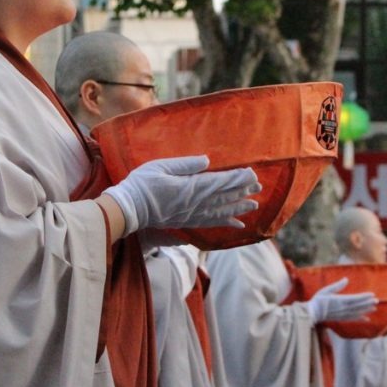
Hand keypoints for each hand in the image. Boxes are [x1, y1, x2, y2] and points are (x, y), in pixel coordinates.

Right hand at [104, 156, 260, 234]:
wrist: (128, 209)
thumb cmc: (141, 184)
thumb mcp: (160, 166)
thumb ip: (185, 164)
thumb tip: (207, 161)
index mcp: (189, 187)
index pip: (219, 182)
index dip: (236, 179)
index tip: (251, 174)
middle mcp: (194, 203)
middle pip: (223, 197)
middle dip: (242, 191)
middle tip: (258, 187)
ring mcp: (191, 215)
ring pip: (220, 211)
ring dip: (238, 207)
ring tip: (254, 204)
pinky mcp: (187, 222)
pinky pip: (211, 223)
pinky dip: (226, 223)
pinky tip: (238, 224)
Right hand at [306, 278, 377, 323]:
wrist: (313, 313)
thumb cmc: (318, 300)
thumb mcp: (326, 290)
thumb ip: (337, 286)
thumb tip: (346, 279)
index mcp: (340, 300)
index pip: (355, 298)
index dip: (364, 297)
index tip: (372, 295)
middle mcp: (343, 308)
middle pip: (358, 305)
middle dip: (368, 303)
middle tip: (377, 301)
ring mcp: (343, 314)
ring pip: (357, 312)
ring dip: (366, 310)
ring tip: (374, 308)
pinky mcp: (341, 318)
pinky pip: (353, 318)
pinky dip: (360, 318)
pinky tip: (367, 318)